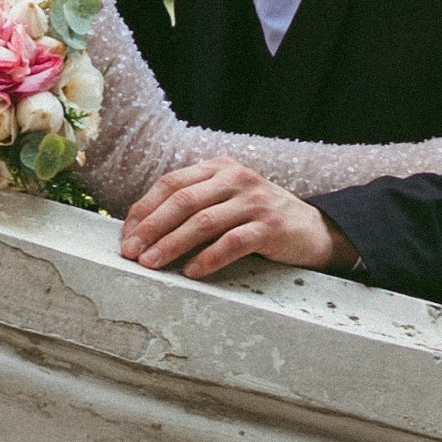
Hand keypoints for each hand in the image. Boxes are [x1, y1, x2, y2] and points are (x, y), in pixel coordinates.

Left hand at [120, 159, 357, 279]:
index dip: (145, 209)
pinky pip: (233, 242)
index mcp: (220, 168)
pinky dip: (208, 258)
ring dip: (173, 244)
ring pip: (204, 221)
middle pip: (183, 200)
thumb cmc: (261, 219)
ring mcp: (255, 201)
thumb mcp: (229, 200)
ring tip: (152, 264)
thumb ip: (195, 204)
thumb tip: (143, 231)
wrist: (315, 230)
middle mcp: (236, 178)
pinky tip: (192, 272)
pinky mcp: (271, 227)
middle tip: (130, 252)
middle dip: (151, 227)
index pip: (172, 183)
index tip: (126, 235)